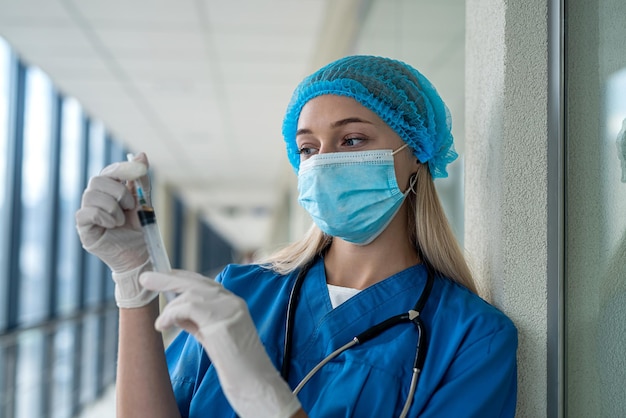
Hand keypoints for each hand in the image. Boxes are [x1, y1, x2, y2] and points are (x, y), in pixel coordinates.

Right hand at [75, 153, 156, 307]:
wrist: (140, 254)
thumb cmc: (140, 228)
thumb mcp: (144, 202)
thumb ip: (141, 181)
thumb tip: (141, 154)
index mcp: (110, 190)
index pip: (110, 171)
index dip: (123, 168)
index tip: (140, 170)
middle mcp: (96, 198)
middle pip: (98, 180)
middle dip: (119, 192)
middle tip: (131, 207)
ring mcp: (87, 212)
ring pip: (92, 195)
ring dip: (113, 207)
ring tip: (121, 220)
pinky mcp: (83, 227)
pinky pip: (86, 213)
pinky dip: (104, 217)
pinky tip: (113, 226)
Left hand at [140, 270, 301, 417]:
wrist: (255, 381)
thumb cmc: (236, 364)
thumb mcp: (212, 337)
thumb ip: (197, 321)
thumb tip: (175, 312)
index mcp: (233, 303)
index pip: (205, 283)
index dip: (182, 278)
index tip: (163, 276)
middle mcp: (232, 301)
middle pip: (197, 281)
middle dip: (168, 278)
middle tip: (145, 278)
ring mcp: (229, 308)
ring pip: (191, 294)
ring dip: (170, 307)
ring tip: (161, 323)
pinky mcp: (223, 320)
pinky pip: (189, 308)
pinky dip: (171, 314)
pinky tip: (162, 325)